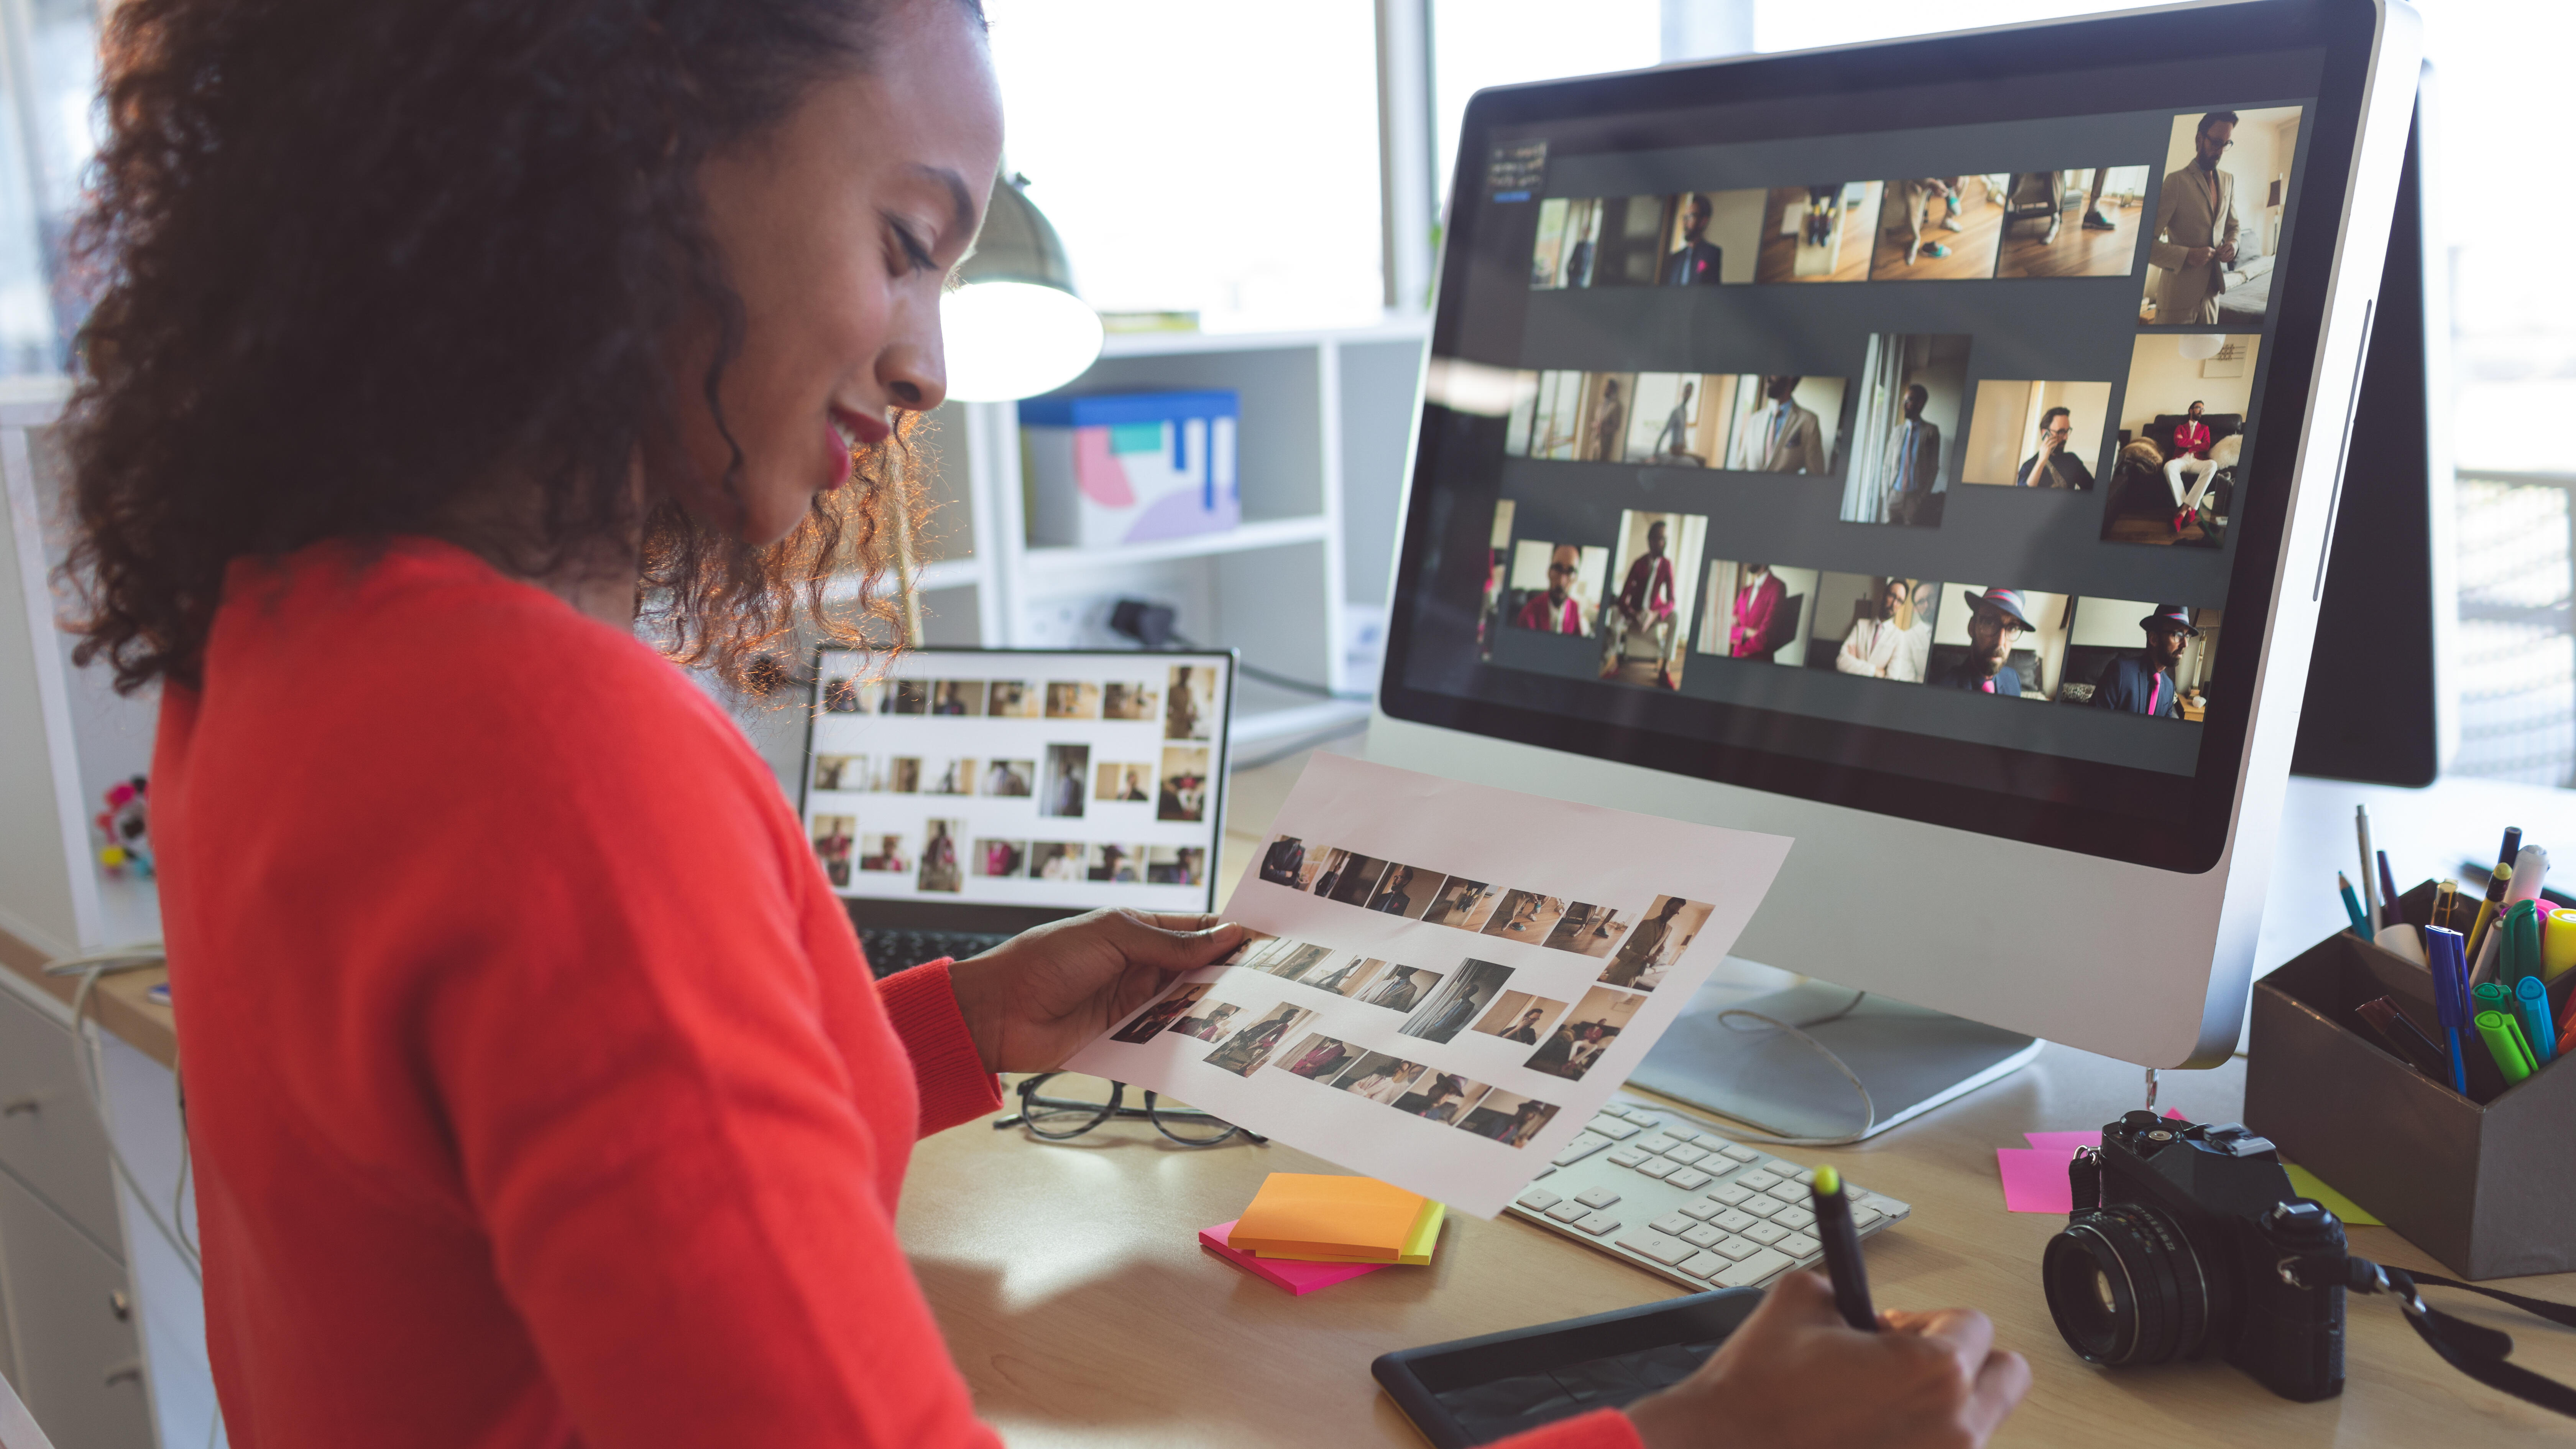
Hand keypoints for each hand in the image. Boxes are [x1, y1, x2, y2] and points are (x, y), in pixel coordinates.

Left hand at [947, 911, 1245, 1072]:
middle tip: (1275, 985)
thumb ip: (1171, 943)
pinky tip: (1211, 1047)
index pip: (1198, 930)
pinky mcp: (1123, 1039)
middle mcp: (1140, 966)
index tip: (1271, 944)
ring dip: (1212, 1012)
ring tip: (1253, 1017)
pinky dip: (1185, 1043)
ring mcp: (1133, 1004)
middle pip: (1199, 971)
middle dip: (1231, 977)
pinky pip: (1163, 1040)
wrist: (997, 1012)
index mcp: (1139, 931)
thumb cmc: (1045, 959)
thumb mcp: (1113, 936)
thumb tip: (1227, 935)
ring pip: (1186, 1007)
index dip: (1232, 935)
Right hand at [1626, 1273, 2029, 1448]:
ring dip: (1940, 1407)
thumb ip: (1847, 1290)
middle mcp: (1954, 1426)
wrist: (1722, 1447)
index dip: (1923, 1320)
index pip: (1972, 1323)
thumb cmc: (1760, 1388)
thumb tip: (1858, 1300)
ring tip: (1875, 1406)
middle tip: (1907, 1366)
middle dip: (1962, 1362)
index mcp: (1935, 1369)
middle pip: (2005, 1375)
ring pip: (1976, 1423)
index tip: (1889, 1332)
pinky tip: (1863, 1433)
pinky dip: (1915, 1440)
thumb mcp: (1800, 1299)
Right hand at [2037, 433, 2060, 456]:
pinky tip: (2057, 443)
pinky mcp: (2048, 449)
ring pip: (2050, 441)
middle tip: (2054, 436)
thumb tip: (2048, 445)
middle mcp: (2043, 446)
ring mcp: (2045, 447)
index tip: (2049, 436)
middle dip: (2051, 437)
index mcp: (2041, 446)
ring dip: (2054, 439)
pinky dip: (2055, 443)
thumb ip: (2044, 448)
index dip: (2047, 438)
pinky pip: (2052, 444)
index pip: (2044, 440)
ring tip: (2056, 439)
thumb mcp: (2042, 452)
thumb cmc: (2043, 457)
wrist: (2042, 460)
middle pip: (2047, 439)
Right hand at [2185, 245, 2215, 266]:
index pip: (2215, 251)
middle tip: (2205, 255)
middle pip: (2212, 256)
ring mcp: (2205, 259)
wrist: (2188, 255)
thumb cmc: (2195, 250)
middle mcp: (2208, 254)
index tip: (2210, 252)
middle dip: (2210, 256)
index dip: (2212, 252)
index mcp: (2208, 249)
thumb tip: (2214, 253)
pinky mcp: (2202, 263)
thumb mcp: (2203, 248)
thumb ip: (2209, 250)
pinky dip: (2203, 261)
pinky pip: (2204, 263)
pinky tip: (2199, 259)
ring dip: (2206, 259)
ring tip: (2201, 257)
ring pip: (2208, 260)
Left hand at [2215, 241, 2237, 264]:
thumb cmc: (2226, 245)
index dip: (2219, 252)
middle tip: (2218, 256)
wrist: (2233, 245)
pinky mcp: (2233, 256)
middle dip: (2220, 256)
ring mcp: (2233, 253)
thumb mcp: (2223, 244)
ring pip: (2226, 258)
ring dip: (2221, 259)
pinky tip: (2221, 260)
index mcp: (2230, 245)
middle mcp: (2232, 249)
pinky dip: (2224, 261)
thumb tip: (2216, 251)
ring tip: (2219, 258)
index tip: (2217, 252)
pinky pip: (2228, 260)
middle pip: (2225, 255)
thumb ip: (2219, 248)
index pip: (2223, 250)